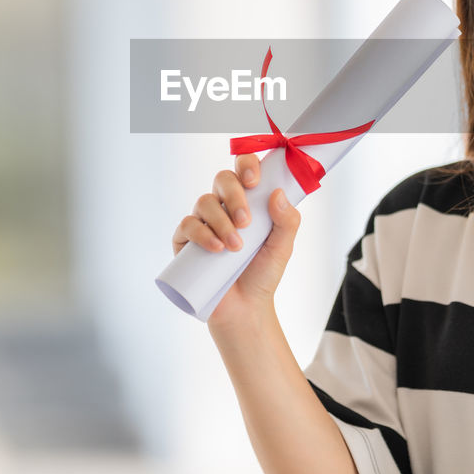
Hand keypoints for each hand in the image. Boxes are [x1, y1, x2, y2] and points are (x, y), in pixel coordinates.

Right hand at [171, 153, 302, 326]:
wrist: (244, 308)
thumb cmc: (263, 274)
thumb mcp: (283, 247)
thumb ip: (287, 221)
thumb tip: (277, 194)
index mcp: (248, 200)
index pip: (244, 169)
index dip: (246, 165)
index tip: (254, 180)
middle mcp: (224, 206)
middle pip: (222, 179)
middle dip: (234, 195)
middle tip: (246, 221)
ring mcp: (203, 222)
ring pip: (204, 201)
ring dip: (222, 221)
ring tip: (236, 246)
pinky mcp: (186, 241)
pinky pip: (187, 225)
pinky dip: (202, 234)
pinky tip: (217, 248)